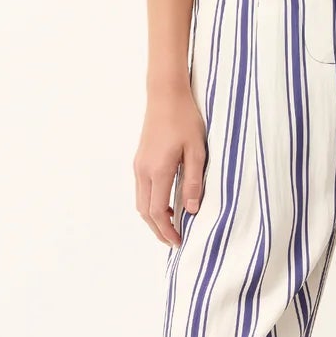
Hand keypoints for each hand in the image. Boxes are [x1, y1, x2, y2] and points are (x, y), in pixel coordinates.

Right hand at [134, 88, 207, 247]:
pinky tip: (167, 204)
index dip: (167, 231)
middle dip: (158, 230)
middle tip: (175, 241)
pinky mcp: (139, 160)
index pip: (157, 212)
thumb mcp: (197, 151)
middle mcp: (143, 171)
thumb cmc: (185, 119)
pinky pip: (141, 190)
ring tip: (172, 226)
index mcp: (158, 170)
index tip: (179, 241)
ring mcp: (138, 165)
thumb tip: (191, 210)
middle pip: (145, 211)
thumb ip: (194, 182)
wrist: (166, 95)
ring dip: (153, 218)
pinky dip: (151, 204)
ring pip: (140, 202)